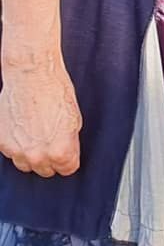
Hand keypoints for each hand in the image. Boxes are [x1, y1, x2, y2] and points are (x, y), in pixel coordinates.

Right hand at [0, 56, 81, 176]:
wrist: (31, 76)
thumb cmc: (56, 92)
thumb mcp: (74, 119)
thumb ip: (70, 142)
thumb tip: (67, 153)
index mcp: (60, 151)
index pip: (67, 169)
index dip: (70, 159)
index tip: (69, 151)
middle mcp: (37, 156)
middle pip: (46, 170)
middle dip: (51, 159)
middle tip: (53, 141)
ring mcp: (16, 151)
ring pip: (26, 165)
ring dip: (32, 154)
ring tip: (37, 134)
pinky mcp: (1, 143)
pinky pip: (11, 152)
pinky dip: (17, 144)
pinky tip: (23, 128)